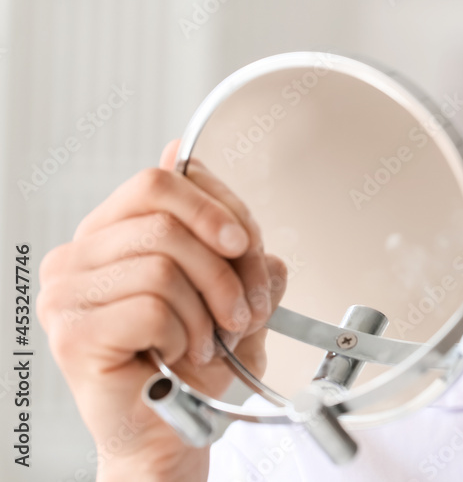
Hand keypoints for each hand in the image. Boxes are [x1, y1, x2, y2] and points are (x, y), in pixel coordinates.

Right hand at [38, 139, 286, 481]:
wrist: (172, 430)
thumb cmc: (192, 363)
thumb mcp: (231, 292)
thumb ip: (233, 248)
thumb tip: (221, 198)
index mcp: (112, 232)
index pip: (161, 180)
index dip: (217, 207)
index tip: (246, 244)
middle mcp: (79, 255)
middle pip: (166, 218)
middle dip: (226, 266)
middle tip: (242, 309)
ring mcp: (67, 293)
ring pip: (163, 264)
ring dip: (207, 310)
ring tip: (207, 341)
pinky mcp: (73, 333)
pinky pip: (151, 307)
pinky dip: (184, 334)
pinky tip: (179, 355)